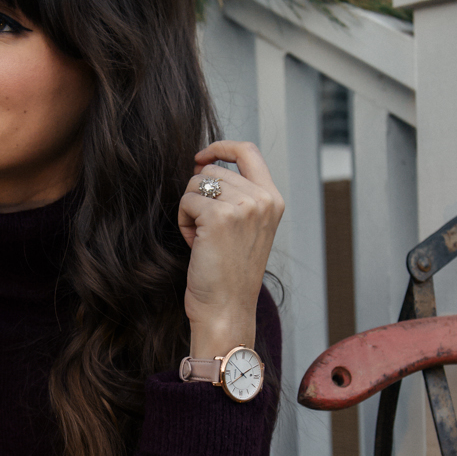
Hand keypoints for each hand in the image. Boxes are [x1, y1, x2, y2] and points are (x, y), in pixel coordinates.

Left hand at [179, 140, 283, 358]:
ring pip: (196, 183)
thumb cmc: (230, 275)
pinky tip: (195, 244)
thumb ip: (238, 196)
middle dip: (200, 196)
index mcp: (273, 201)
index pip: (248, 151)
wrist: (227, 309)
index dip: (221, 146)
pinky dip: (183, 221)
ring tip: (202, 239)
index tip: (201, 156)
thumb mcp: (246, 229)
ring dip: (190, 209)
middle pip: (214, 170)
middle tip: (206, 231)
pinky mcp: (219, 217)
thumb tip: (204, 164)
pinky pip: (186, 201)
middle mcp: (262, 200)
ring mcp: (243, 207)